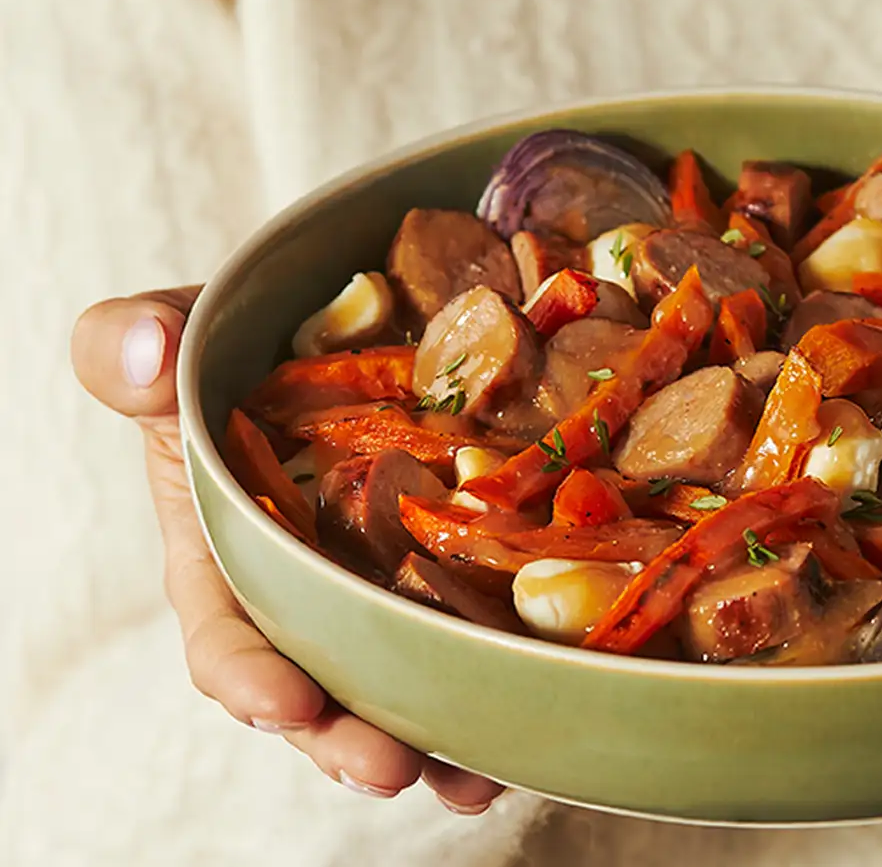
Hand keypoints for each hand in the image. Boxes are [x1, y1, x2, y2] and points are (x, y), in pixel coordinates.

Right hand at [72, 288, 506, 814]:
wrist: (351, 309)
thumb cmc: (246, 336)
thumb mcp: (182, 330)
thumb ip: (132, 344)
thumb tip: (138, 352)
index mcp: (229, 554)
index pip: (228, 636)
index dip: (251, 680)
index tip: (288, 705)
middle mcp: (311, 589)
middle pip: (324, 687)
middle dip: (353, 739)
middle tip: (396, 768)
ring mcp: (387, 584)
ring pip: (406, 681)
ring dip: (436, 741)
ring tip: (478, 779)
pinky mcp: (457, 565)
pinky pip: (479, 627)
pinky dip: (505, 673)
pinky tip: (543, 708)